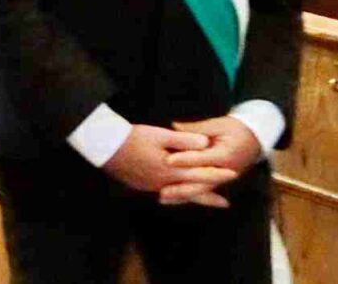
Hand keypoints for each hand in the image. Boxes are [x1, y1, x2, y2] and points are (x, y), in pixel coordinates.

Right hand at [100, 124, 231, 201]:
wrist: (103, 146)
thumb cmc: (132, 138)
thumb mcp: (159, 135)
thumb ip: (184, 140)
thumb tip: (206, 144)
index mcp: (170, 170)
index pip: (199, 174)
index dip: (217, 174)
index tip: (233, 174)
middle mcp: (163, 184)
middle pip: (191, 192)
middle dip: (209, 197)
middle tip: (226, 204)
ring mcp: (151, 187)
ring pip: (179, 195)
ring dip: (194, 197)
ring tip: (206, 201)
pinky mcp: (142, 186)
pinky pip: (166, 193)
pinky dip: (178, 195)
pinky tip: (179, 193)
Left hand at [163, 116, 262, 203]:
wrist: (256, 139)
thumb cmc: (236, 128)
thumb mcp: (218, 124)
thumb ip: (196, 128)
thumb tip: (174, 126)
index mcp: (226, 155)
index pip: (202, 159)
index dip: (185, 160)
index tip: (168, 161)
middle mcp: (226, 171)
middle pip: (202, 183)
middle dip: (182, 189)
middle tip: (163, 192)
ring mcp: (224, 179)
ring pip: (202, 191)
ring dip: (183, 196)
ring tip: (163, 199)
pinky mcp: (219, 181)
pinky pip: (204, 190)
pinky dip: (190, 195)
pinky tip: (175, 199)